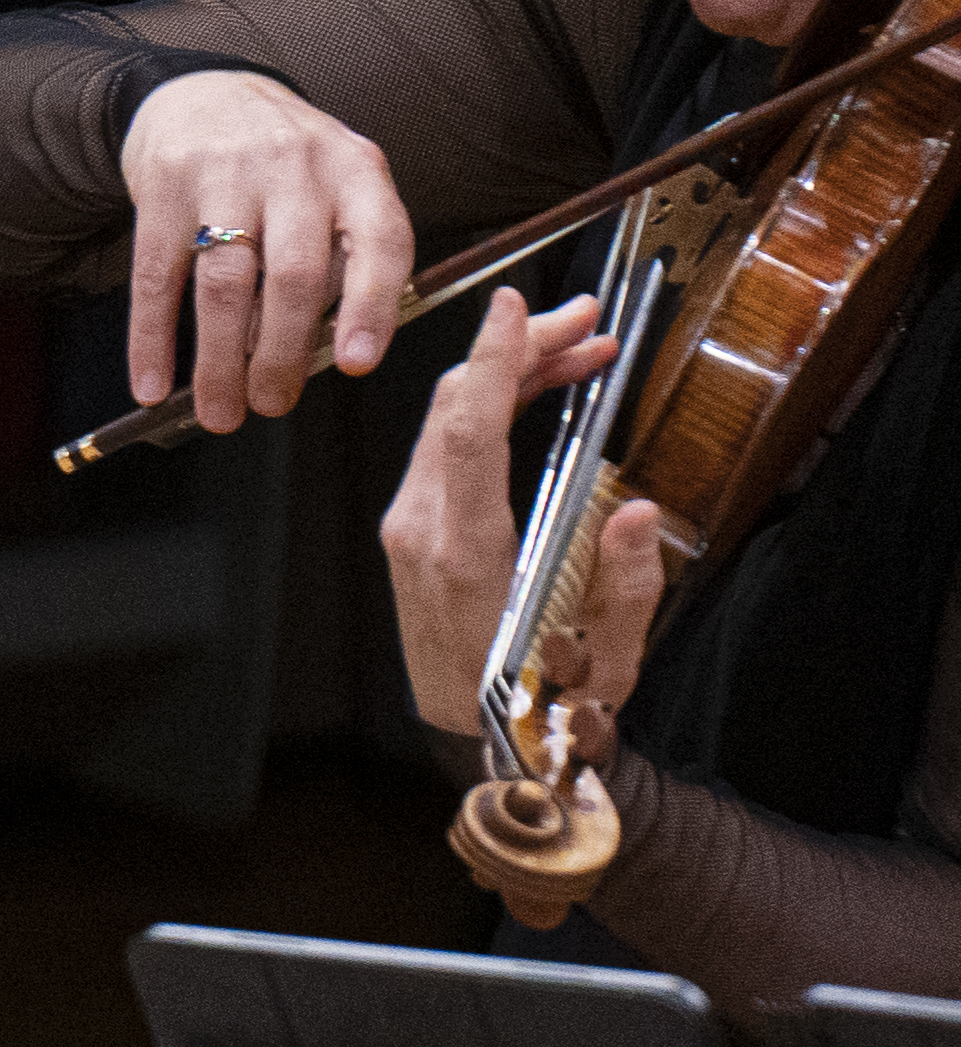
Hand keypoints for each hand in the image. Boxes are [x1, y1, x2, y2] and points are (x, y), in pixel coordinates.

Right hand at [117, 68, 415, 425]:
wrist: (203, 93)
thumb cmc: (282, 164)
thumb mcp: (335, 187)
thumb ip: (341, 256)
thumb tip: (314, 355)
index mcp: (356, 170)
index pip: (380, 241)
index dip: (371, 308)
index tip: (354, 366)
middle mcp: (296, 166)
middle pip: (294, 276)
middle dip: (281, 356)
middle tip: (272, 405)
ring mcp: (225, 173)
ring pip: (225, 285)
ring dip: (220, 361)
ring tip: (219, 411)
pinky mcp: (163, 187)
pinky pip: (156, 277)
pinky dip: (151, 339)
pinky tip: (152, 383)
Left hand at [382, 284, 656, 743]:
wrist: (479, 741)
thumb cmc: (544, 702)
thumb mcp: (607, 657)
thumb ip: (625, 584)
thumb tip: (637, 508)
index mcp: (465, 552)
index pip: (467, 433)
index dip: (491, 361)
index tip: (512, 305)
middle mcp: (422, 529)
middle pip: (457, 408)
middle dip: (520, 349)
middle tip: (590, 317)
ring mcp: (409, 527)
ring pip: (449, 420)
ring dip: (511, 372)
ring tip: (583, 344)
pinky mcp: (414, 529)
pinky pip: (446, 448)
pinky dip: (491, 408)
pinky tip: (543, 390)